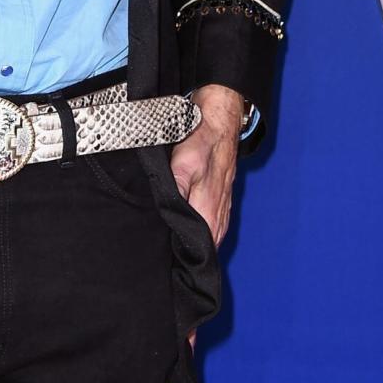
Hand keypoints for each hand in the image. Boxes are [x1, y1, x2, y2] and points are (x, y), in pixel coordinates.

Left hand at [170, 84, 242, 248]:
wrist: (220, 119)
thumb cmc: (202, 139)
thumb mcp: (183, 162)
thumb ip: (177, 190)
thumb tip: (169, 216)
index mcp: (209, 211)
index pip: (195, 249)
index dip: (178, 258)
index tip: (162, 262)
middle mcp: (218, 215)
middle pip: (202, 248)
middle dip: (183, 256)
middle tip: (161, 260)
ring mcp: (221, 208)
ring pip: (208, 239)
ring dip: (192, 245)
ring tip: (170, 253)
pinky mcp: (219, 201)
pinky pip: (211, 226)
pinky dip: (199, 233)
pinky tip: (184, 234)